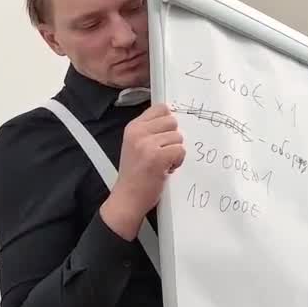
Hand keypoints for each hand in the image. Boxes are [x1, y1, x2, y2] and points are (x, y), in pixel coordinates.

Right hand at [101, 104, 183, 238]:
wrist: (127, 198)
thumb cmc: (134, 175)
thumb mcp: (134, 145)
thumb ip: (149, 131)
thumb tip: (172, 119)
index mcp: (133, 127)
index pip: (161, 108)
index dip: (167, 123)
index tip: (164, 136)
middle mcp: (138, 133)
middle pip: (172, 121)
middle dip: (172, 138)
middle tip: (161, 153)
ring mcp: (147, 144)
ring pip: (178, 137)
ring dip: (175, 152)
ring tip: (162, 163)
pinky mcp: (157, 157)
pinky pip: (180, 150)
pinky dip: (178, 161)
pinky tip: (166, 169)